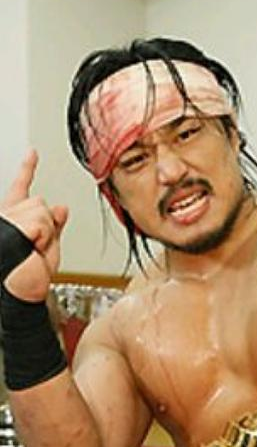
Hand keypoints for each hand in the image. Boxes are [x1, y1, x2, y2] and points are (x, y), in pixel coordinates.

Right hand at [0, 150, 67, 300]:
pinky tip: (32, 250)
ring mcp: (6, 220)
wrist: (20, 293)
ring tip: (32, 252)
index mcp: (11, 220)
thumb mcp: (46, 247)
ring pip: (43, 210)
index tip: (33, 153)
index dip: (27, 168)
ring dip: (46, 234)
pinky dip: (44, 238)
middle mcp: (5, 217)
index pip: (20, 188)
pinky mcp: (12, 225)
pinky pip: (43, 222)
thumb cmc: (28, 278)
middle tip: (35, 249)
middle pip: (40, 202)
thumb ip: (52, 225)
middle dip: (46, 225)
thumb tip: (60, 207)